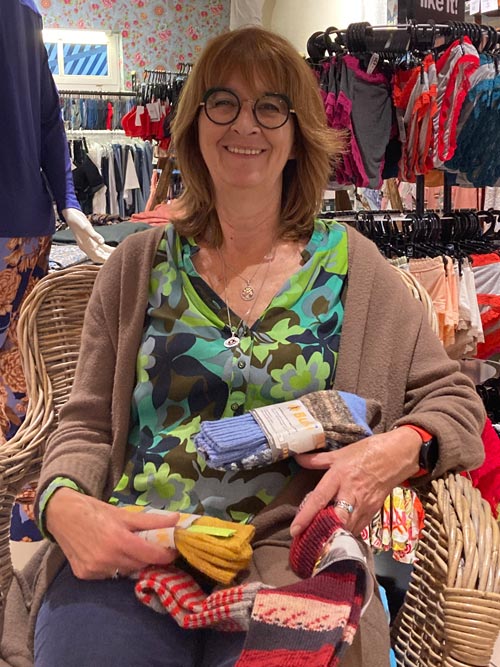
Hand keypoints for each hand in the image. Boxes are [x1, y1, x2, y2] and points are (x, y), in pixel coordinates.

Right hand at [46, 488, 178, 578]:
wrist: (61, 514)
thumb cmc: (95, 511)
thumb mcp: (124, 513)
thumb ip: (151, 520)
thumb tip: (177, 519)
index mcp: (119, 540)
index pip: (151, 555)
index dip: (166, 555)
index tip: (174, 551)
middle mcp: (107, 559)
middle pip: (140, 565)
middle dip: (150, 558)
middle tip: (156, 548)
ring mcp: (95, 569)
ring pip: (125, 571)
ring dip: (133, 563)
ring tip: (132, 549)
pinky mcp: (84, 575)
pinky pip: (109, 574)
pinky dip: (115, 566)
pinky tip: (111, 554)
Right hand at [62, 208, 113, 263]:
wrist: (72, 214)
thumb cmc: (77, 221)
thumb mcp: (86, 228)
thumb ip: (94, 235)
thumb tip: (102, 242)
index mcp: (84, 246)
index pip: (96, 256)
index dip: (104, 259)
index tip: (112, 261)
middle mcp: (87, 247)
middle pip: (99, 256)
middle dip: (107, 259)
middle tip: (117, 260)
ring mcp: (89, 243)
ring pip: (101, 252)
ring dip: (108, 254)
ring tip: (118, 255)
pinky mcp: (92, 239)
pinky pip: (101, 247)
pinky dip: (107, 249)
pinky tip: (113, 249)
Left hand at [290, 427, 421, 536]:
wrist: (396, 455)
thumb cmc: (366, 452)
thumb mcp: (340, 454)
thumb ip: (317, 460)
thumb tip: (297, 458)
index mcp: (339, 476)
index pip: (319, 498)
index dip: (306, 515)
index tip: (295, 530)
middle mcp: (351, 492)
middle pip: (337, 519)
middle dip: (324, 532)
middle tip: (308, 543)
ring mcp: (364, 504)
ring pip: (348, 527)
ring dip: (335, 536)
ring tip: (320, 544)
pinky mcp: (373, 511)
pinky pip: (358, 527)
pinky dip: (347, 533)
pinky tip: (338, 537)